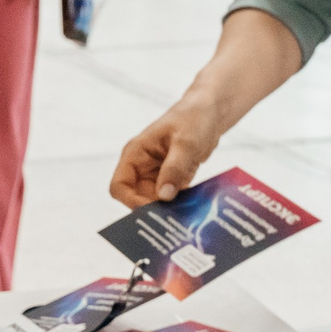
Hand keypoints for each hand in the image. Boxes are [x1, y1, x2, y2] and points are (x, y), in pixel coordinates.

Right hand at [110, 100, 224, 204]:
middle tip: (173, 219)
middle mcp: (142, 166)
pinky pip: (171, 197)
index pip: (119, 186)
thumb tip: (164, 196)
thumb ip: (174, 169)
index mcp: (136, 154)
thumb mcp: (186, 143)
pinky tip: (193, 208)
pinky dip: (180, 204)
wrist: (210, 111)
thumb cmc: (194, 118)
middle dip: (153, 210)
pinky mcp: (172, 178)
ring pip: (154, 201)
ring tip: (186, 215)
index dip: (131, 202)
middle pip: (136, 198)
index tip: (153, 212)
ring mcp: (157, 173)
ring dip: (168, 209)